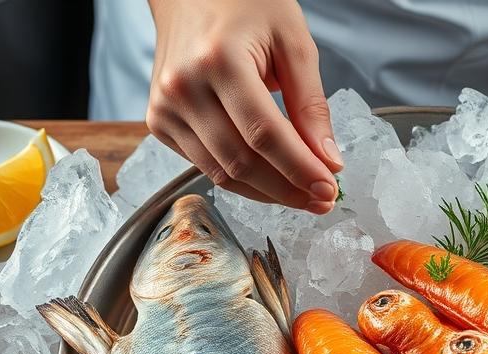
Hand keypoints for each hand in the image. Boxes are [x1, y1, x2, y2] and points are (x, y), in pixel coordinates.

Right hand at [145, 0, 342, 212]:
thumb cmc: (244, 6)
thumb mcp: (292, 42)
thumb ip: (311, 104)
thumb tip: (327, 161)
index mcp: (219, 60)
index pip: (265, 135)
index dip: (300, 170)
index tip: (329, 188)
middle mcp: (183, 87)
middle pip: (241, 162)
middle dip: (287, 189)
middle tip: (322, 199)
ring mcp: (165, 108)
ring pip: (221, 174)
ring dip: (266, 192)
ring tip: (302, 194)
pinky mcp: (158, 122)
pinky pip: (205, 166)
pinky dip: (240, 178)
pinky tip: (269, 177)